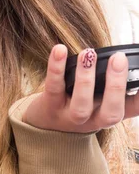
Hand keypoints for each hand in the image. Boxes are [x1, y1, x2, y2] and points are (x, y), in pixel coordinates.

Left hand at [22, 45, 138, 133]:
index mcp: (110, 114)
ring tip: (89, 53)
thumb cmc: (79, 103)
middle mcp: (94, 120)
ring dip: (85, 78)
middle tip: (119, 58)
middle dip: (116, 85)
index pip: (133, 108)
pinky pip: (54, 86)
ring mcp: (70, 116)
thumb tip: (125, 59)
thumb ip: (115, 85)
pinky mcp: (49, 106)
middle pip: (111, 113)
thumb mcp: (100, 99)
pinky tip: (60, 49)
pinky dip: (56, 67)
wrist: (43, 123)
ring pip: (81, 104)